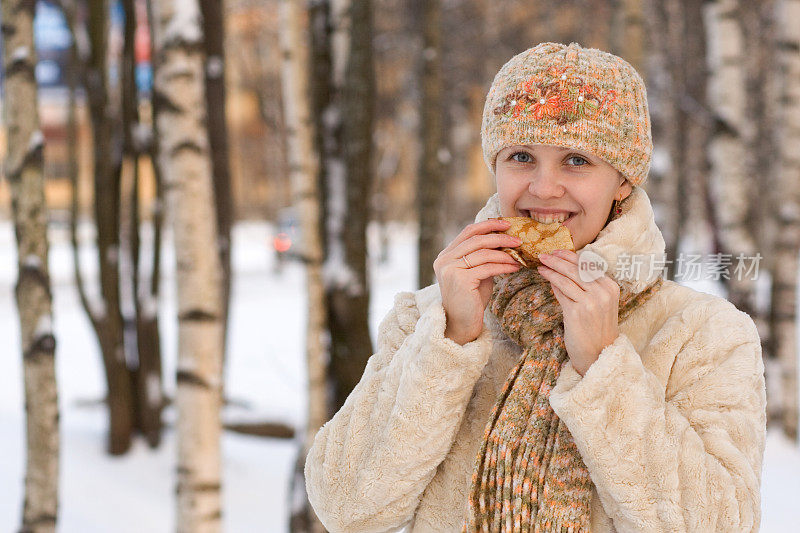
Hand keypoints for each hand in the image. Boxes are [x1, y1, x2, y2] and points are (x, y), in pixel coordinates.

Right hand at [434, 219, 521, 344]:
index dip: (488, 225)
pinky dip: (504, 266)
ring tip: (519, 256)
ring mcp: (450, 269)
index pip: (468, 231)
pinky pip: (487, 268)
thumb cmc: (471, 298)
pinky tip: (515, 268)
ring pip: (483, 253)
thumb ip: (483, 256)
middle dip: (499, 237)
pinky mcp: (460, 280)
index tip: (506, 224)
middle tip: (518, 239)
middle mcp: (444, 260)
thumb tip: (504, 240)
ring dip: (505, 253)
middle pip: (476, 239)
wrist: (462, 323)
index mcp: (446, 255)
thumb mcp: (476, 272)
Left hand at [537, 249, 620, 375]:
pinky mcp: (576, 312)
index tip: (557, 251)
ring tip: (540, 264)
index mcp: (610, 287)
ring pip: (566, 278)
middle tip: (544, 254)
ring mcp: (590, 302)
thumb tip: (562, 269)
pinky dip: (552, 283)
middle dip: (557, 259)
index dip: (570, 256)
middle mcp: (602, 293)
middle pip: (576, 269)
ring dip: (551, 269)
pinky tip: (545, 277)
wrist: (598, 353)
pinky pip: (561, 292)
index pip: (588, 264)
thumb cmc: (596, 328)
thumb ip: (584, 286)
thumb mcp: (597, 303)